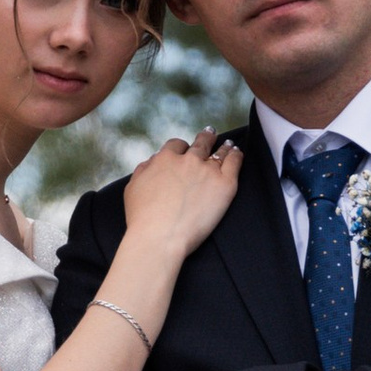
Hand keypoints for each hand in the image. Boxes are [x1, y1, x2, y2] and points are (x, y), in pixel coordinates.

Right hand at [121, 128, 239, 260]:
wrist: (160, 237)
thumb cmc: (142, 219)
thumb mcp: (133, 188)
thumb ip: (143, 169)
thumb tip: (154, 160)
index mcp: (165, 159)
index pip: (177, 145)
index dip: (182, 147)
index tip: (185, 150)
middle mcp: (188, 160)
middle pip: (200, 144)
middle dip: (206, 138)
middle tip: (210, 133)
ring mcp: (207, 171)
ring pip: (219, 152)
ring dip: (224, 146)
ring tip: (229, 144)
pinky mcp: (224, 185)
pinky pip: (234, 163)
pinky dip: (236, 156)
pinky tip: (237, 154)